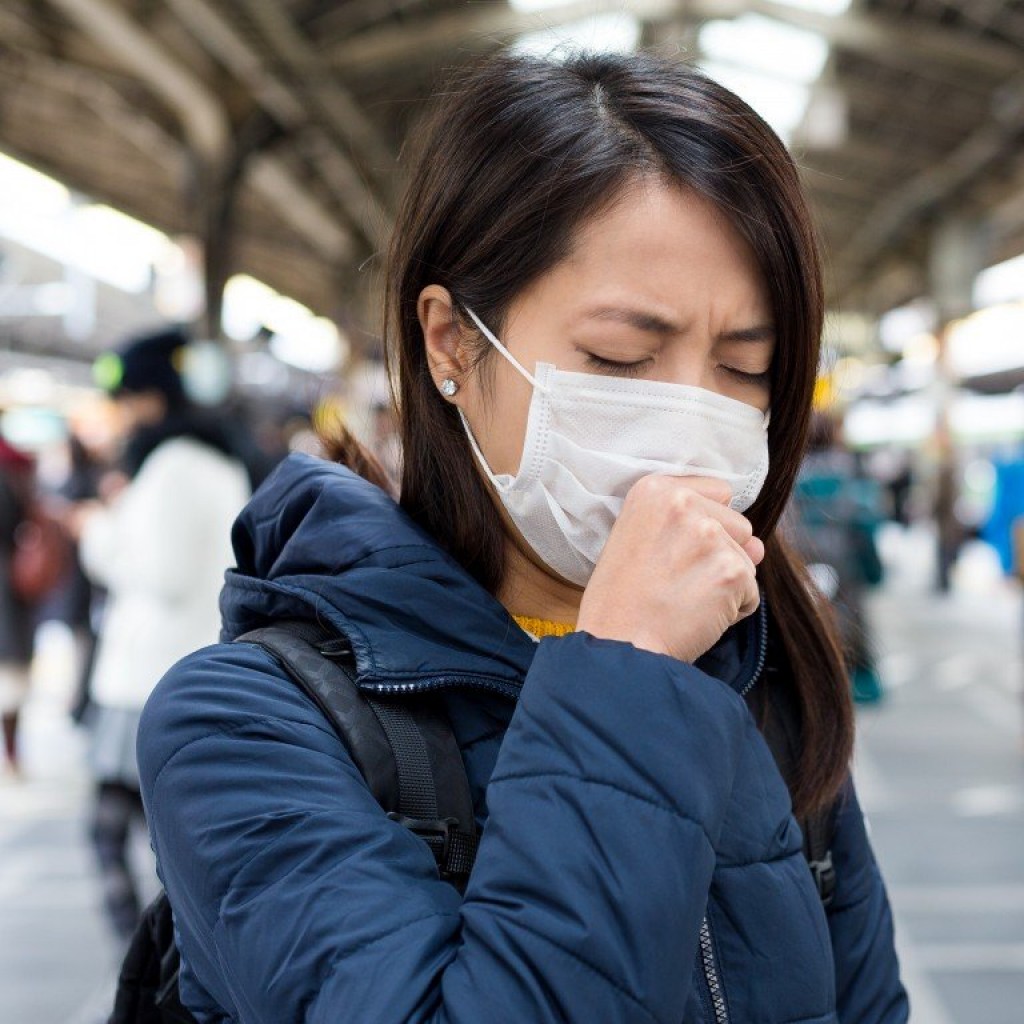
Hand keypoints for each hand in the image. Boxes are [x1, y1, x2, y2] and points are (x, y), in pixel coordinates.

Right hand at [577, 476, 763, 662]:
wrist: (618, 645)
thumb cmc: (619, 600)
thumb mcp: (635, 539)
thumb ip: (691, 526)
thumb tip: (757, 546)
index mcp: (654, 490)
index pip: (718, 493)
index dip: (703, 525)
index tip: (676, 550)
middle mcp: (683, 504)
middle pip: (738, 525)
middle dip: (720, 554)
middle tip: (678, 580)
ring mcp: (710, 536)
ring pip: (746, 559)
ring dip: (726, 582)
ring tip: (686, 599)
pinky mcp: (731, 571)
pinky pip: (751, 592)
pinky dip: (733, 610)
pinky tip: (698, 616)